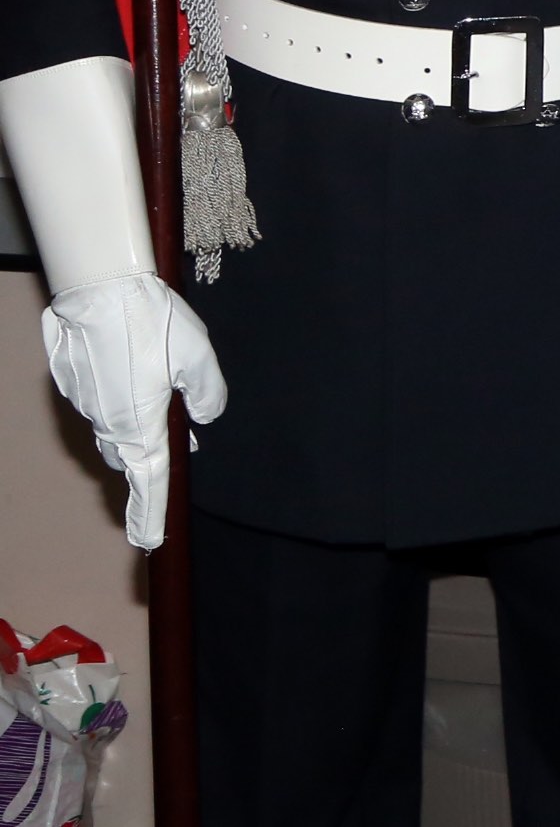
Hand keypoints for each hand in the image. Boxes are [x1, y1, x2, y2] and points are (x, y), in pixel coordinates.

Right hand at [41, 274, 226, 548]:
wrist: (99, 292)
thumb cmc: (152, 325)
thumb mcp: (200, 358)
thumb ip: (209, 395)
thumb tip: (205, 419)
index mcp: (142, 426)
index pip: (149, 482)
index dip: (149, 514)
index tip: (149, 540)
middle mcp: (110, 424)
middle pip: (133, 457)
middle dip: (152, 459)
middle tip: (180, 447)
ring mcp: (88, 407)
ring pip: (117, 430)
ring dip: (138, 426)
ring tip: (165, 403)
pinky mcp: (77, 388)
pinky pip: (102, 406)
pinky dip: (120, 400)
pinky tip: (135, 372)